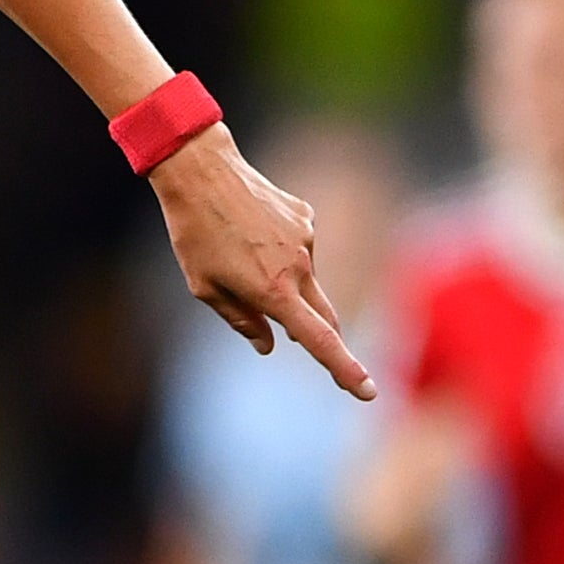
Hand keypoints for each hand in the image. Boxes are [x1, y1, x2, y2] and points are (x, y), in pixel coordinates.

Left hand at [151, 127, 373, 398]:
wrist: (203, 172)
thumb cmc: (195, 234)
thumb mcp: (205, 288)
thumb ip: (241, 321)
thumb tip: (270, 346)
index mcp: (272, 291)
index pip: (318, 340)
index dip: (344, 369)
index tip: (368, 391)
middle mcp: (298, 267)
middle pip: (324, 316)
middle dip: (323, 337)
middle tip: (311, 346)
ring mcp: (306, 240)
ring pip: (306, 280)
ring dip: (285, 284)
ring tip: (241, 258)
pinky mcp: (307, 218)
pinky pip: (300, 248)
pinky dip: (282, 253)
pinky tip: (252, 233)